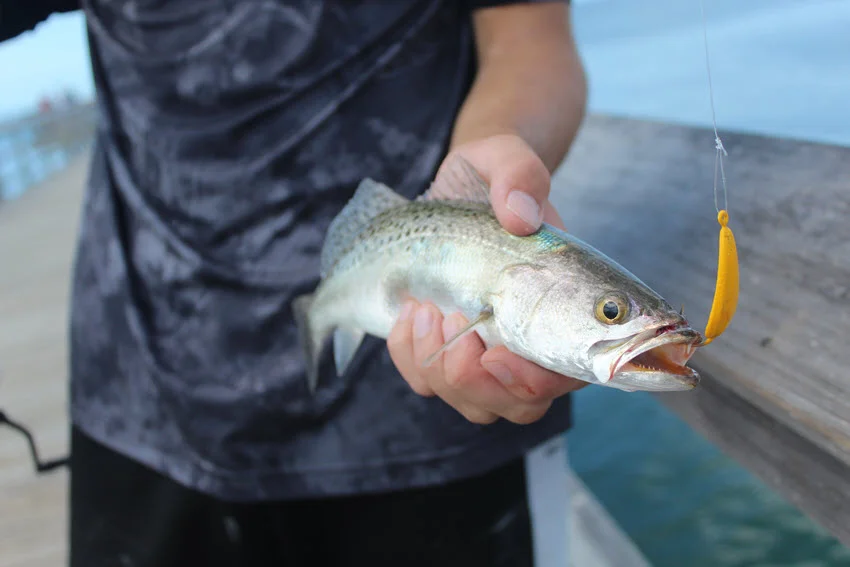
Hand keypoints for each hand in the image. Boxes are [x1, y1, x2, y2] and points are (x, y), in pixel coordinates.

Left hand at [387, 134, 586, 424]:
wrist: (456, 187)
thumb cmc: (491, 176)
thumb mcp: (503, 157)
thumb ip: (520, 174)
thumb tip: (521, 214)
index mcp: (566, 302)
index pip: (568, 371)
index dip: (537, 379)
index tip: (495, 352)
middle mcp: (531, 338)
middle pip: (520, 404)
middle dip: (476, 381)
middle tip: (450, 323)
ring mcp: (488, 350)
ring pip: (474, 403)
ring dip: (439, 368)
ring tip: (423, 308)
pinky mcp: (447, 351)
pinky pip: (429, 384)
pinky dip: (411, 357)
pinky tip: (408, 311)